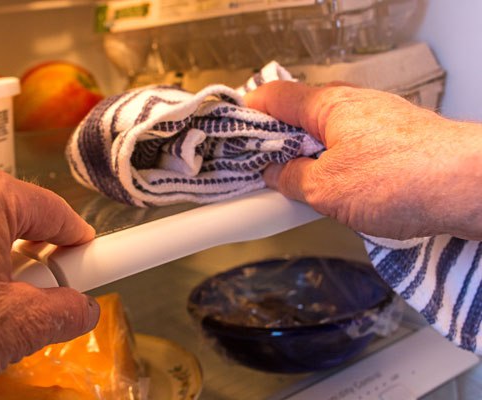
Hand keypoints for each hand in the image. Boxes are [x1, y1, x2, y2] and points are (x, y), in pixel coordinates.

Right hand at [245, 81, 481, 239]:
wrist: (470, 187)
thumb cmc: (402, 179)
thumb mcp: (326, 189)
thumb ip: (291, 179)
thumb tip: (275, 175)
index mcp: (328, 105)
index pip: (274, 96)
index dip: (247, 112)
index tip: (231, 134)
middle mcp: (352, 105)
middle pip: (299, 115)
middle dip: (277, 142)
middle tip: (262, 170)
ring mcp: (376, 121)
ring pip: (326, 134)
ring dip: (307, 157)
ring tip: (297, 186)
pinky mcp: (395, 141)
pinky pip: (351, 146)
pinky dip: (334, 164)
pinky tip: (335, 190)